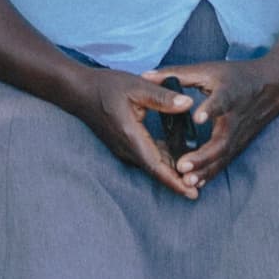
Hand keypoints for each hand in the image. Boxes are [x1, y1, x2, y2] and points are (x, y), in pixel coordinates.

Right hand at [63, 66, 197, 199]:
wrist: (80, 91)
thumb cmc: (107, 87)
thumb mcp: (137, 86)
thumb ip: (163, 98)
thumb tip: (188, 104)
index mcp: (131, 136)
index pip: (156, 165)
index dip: (174, 180)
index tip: (190, 192)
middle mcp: (127, 147)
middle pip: (156, 170)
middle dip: (176, 181)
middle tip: (199, 190)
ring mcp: (124, 148)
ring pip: (151, 164)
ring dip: (170, 172)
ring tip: (193, 178)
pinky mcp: (125, 144)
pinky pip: (146, 157)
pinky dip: (162, 161)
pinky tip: (177, 158)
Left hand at [142, 57, 278, 190]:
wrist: (273, 86)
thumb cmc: (237, 76)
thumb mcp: (209, 69)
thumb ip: (177, 74)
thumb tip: (146, 75)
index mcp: (229, 94)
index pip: (221, 102)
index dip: (210, 109)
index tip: (197, 117)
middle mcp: (236, 118)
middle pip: (222, 140)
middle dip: (203, 155)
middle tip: (182, 166)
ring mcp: (239, 135)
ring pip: (223, 156)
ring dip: (205, 170)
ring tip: (186, 181)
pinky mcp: (239, 145)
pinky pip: (224, 162)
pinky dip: (210, 174)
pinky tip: (195, 184)